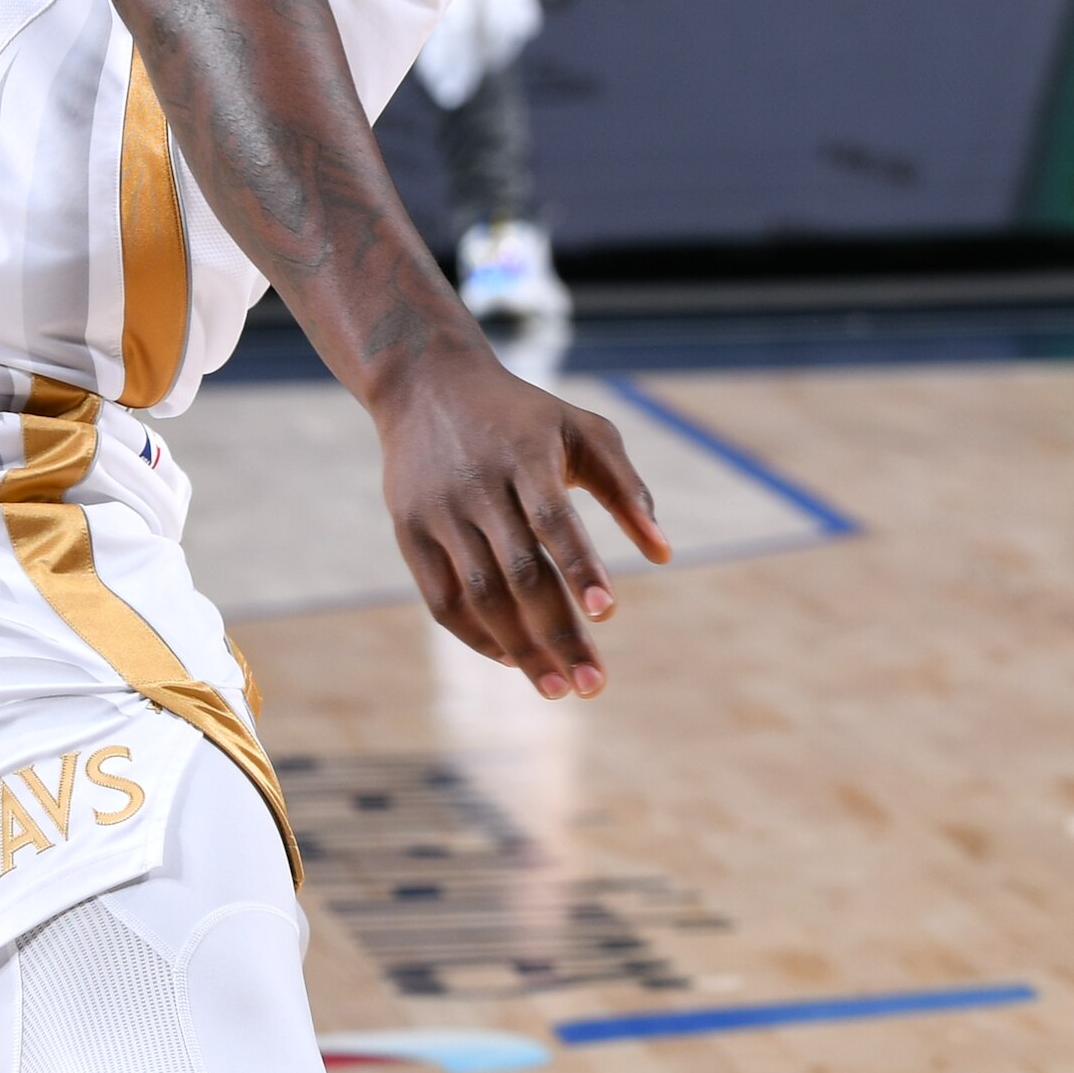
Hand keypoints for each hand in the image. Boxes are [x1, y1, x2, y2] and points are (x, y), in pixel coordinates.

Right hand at [373, 350, 671, 697]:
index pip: (553, 521)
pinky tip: (512, 660)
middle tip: (593, 684)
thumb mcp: (585, 432)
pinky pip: (441, 599)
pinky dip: (477, 635)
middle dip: (558, 634)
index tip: (607, 616)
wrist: (426, 384)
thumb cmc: (525, 416)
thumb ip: (628, 491)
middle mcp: (477, 486)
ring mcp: (438, 512)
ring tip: (558, 688)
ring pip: (479, 596)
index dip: (580, 568)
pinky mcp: (409, 532)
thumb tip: (664, 555)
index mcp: (525, 456)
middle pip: (519, 573)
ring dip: (520, 649)